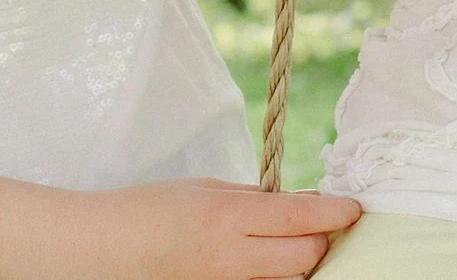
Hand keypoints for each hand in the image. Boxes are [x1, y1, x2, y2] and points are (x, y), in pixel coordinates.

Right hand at [92, 178, 361, 278]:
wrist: (102, 250)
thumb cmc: (151, 211)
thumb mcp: (206, 189)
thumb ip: (256, 198)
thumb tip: (302, 200)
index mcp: (227, 216)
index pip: (301, 215)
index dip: (335, 211)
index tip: (354, 208)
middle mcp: (229, 258)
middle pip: (306, 257)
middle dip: (320, 241)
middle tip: (318, 227)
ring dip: (298, 266)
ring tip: (288, 248)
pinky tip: (266, 266)